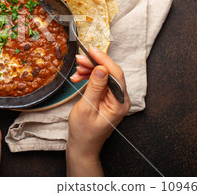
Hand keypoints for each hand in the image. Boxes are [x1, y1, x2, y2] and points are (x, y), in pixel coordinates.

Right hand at [66, 47, 130, 175]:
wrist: (82, 146)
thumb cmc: (84, 132)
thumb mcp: (87, 108)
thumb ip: (95, 87)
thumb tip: (101, 68)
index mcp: (120, 103)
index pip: (115, 74)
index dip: (103, 60)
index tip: (91, 50)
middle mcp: (120, 99)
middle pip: (110, 73)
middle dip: (94, 64)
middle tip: (79, 59)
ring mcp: (114, 98)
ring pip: (104, 75)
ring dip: (89, 70)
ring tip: (76, 71)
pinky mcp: (107, 98)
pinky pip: (99, 82)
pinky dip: (88, 77)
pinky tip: (78, 77)